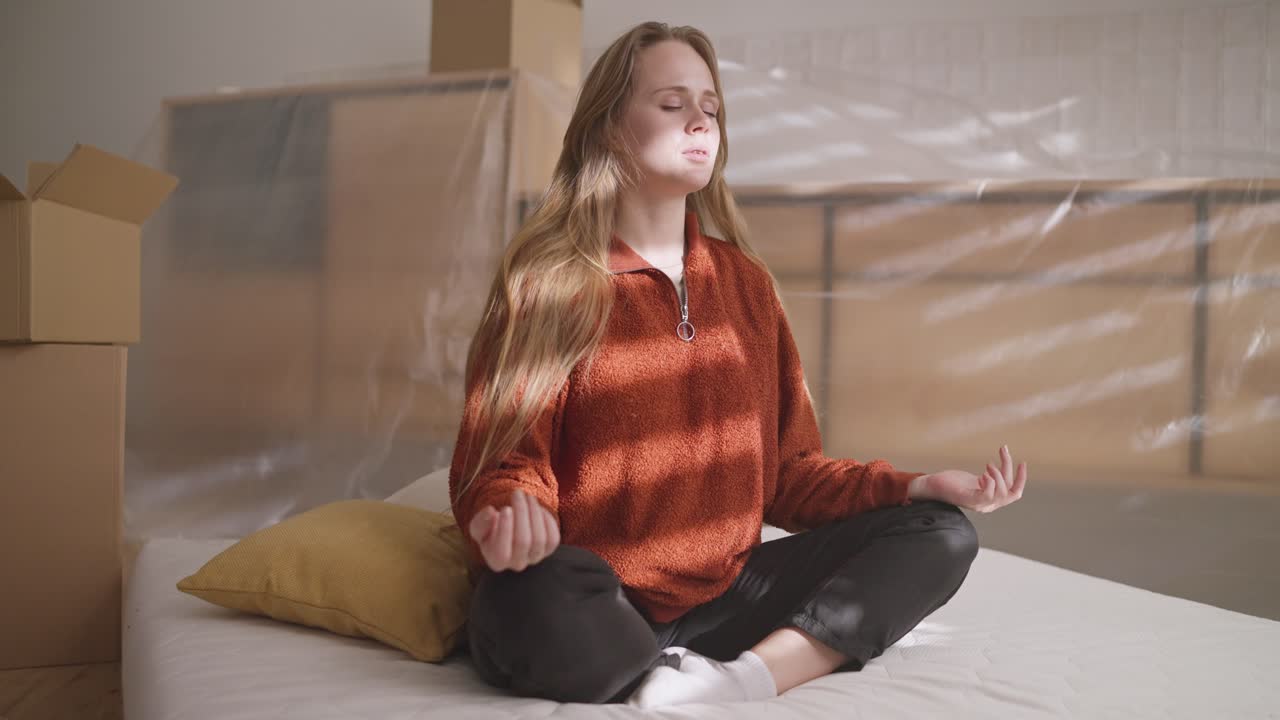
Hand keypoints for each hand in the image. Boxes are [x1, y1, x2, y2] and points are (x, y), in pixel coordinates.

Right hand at [468, 489, 560, 571]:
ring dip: (534, 512)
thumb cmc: (490, 530)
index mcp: (497, 561)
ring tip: (528, 496)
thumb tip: (490, 512)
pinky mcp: (548, 550)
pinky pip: (553, 537)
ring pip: (540, 538)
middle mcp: (517, 563)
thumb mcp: (478, 526)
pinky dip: (547, 520)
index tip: (506, 509)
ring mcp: (534, 558)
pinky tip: (537, 508)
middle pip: (523, 541)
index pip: (502, 552)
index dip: (505, 530)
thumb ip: (480, 522)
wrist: (507, 532)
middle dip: (521, 513)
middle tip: (517, 493)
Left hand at [912, 445, 1027, 512]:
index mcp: (991, 500)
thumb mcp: (978, 478)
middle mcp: (988, 505)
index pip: (1014, 493)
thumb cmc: (954, 482)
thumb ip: (991, 476)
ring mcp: (978, 504)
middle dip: (1010, 470)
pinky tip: (984, 474)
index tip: (1022, 462)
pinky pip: (986, 496)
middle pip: (1011, 492)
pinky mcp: (968, 501)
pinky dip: (989, 483)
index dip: (1021, 478)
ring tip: (987, 464)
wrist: (933, 486)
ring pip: (1001, 494)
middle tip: (1002, 452)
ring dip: (998, 475)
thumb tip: (1002, 464)